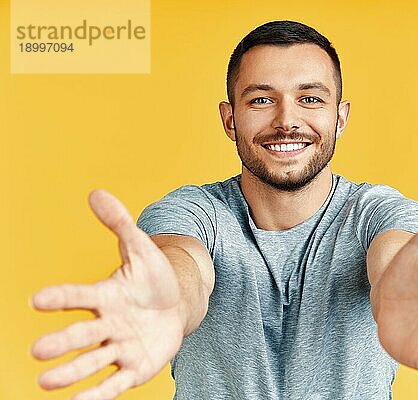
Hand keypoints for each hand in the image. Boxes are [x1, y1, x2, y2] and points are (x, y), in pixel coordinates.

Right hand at [31, 190, 183, 399]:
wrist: (177, 305)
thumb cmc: (154, 278)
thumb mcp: (141, 250)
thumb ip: (120, 224)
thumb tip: (96, 192)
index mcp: (105, 296)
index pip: (79, 295)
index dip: (61, 297)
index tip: (37, 300)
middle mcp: (107, 324)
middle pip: (82, 334)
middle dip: (62, 342)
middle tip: (38, 350)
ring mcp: (119, 347)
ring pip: (92, 361)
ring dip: (71, 373)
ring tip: (47, 382)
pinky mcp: (133, 368)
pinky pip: (113, 383)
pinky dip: (97, 395)